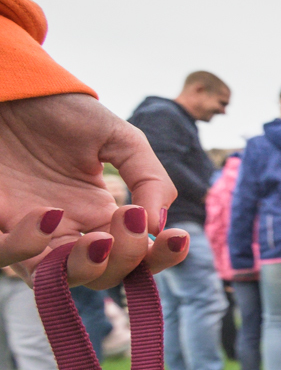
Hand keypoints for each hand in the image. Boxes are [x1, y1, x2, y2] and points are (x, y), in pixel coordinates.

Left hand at [0, 94, 187, 286]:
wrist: (10, 90)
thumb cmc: (62, 112)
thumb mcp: (121, 138)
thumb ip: (150, 179)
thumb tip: (156, 226)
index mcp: (102, 215)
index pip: (136, 258)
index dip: (159, 258)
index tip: (176, 237)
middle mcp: (68, 230)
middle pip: (102, 276)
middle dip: (124, 260)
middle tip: (129, 219)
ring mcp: (30, 231)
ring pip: (58, 279)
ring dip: (83, 268)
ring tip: (97, 237)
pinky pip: (7, 256)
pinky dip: (28, 247)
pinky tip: (47, 215)